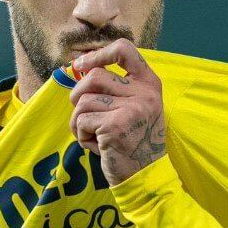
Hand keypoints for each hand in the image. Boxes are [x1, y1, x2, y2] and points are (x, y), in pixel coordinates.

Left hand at [67, 38, 166, 185]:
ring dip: (78, 121)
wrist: (146, 177)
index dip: (99, 54)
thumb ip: (116, 89)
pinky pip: (82, 121)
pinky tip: (96, 147)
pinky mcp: (114, 126)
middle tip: (81, 114)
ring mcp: (131, 109)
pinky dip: (81, 136)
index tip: (83, 64)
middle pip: (94, 76)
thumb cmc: (133, 143)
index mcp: (149, 85)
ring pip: (83, 101)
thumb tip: (80, 67)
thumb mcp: (135, 109)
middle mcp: (144, 94)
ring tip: (92, 136)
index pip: (124, 50)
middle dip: (78, 94)